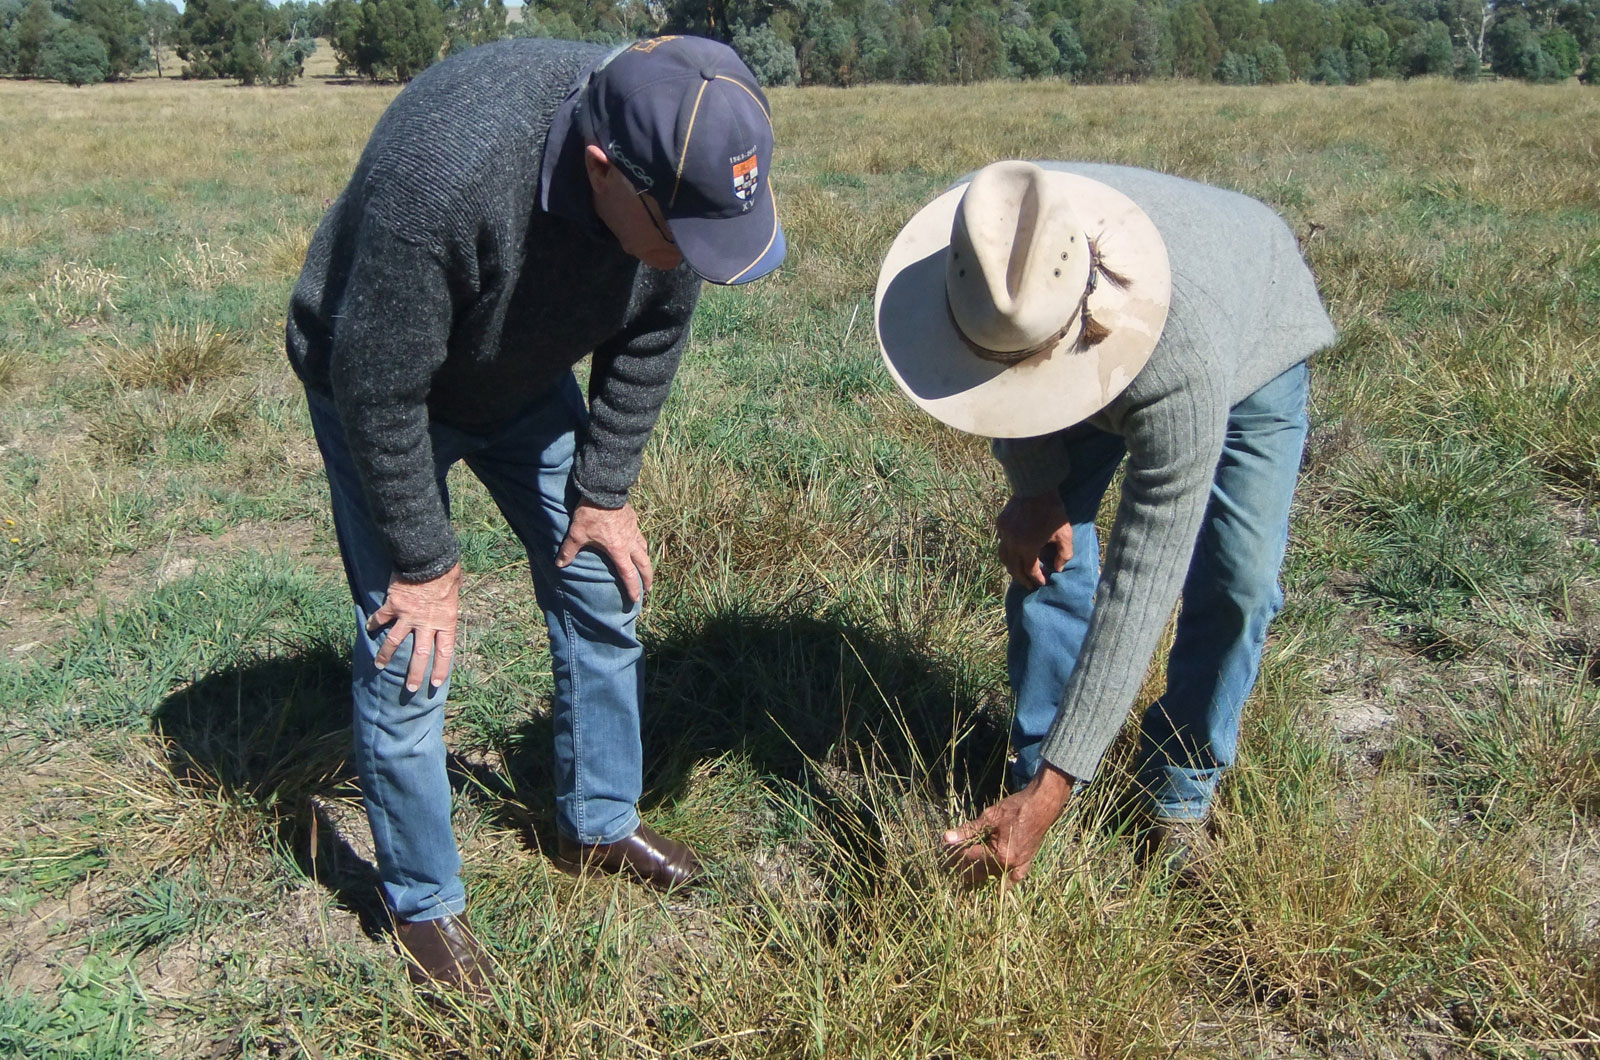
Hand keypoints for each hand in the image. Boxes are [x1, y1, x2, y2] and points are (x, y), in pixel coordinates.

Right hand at [368, 563, 461, 692]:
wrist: (428, 559)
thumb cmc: (445, 571)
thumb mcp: (456, 589)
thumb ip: (450, 601)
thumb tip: (452, 597)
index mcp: (445, 622)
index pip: (445, 652)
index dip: (440, 669)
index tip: (435, 683)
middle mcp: (426, 624)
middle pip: (420, 655)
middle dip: (415, 674)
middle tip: (411, 688)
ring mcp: (408, 616)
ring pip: (395, 642)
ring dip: (386, 655)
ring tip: (378, 665)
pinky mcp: (393, 606)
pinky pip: (381, 618)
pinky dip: (373, 623)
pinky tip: (368, 629)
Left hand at [556, 499, 652, 604]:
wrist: (603, 491)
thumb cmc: (590, 514)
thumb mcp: (577, 534)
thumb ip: (569, 551)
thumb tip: (560, 564)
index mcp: (618, 550)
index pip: (628, 574)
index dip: (633, 588)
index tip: (636, 599)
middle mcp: (630, 542)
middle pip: (644, 564)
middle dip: (647, 578)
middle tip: (648, 590)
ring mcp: (634, 530)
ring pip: (644, 549)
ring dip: (646, 561)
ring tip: (644, 567)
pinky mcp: (633, 520)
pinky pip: (640, 536)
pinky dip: (640, 544)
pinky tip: (636, 542)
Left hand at [942, 765, 1074, 886]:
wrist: (1042, 806)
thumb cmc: (1016, 809)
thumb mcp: (989, 817)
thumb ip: (968, 830)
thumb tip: (947, 838)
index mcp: (999, 854)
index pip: (970, 858)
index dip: (955, 855)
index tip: (944, 854)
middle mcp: (1009, 865)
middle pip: (980, 870)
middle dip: (963, 867)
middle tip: (949, 865)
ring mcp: (1019, 866)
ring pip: (994, 876)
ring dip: (979, 875)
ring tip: (965, 875)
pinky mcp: (1027, 863)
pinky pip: (1013, 879)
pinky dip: (1003, 882)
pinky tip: (995, 884)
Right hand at [995, 493, 1072, 587]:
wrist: (1036, 487)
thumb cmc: (1053, 511)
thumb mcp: (1065, 534)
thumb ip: (1064, 554)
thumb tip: (1057, 569)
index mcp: (1027, 547)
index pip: (1029, 570)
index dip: (1036, 579)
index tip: (1042, 583)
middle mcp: (1012, 543)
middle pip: (1013, 568)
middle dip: (1022, 578)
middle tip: (1029, 585)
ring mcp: (1004, 533)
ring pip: (1003, 556)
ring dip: (1011, 566)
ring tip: (1019, 571)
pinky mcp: (1001, 523)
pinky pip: (1001, 542)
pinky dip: (1007, 550)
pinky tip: (1015, 551)